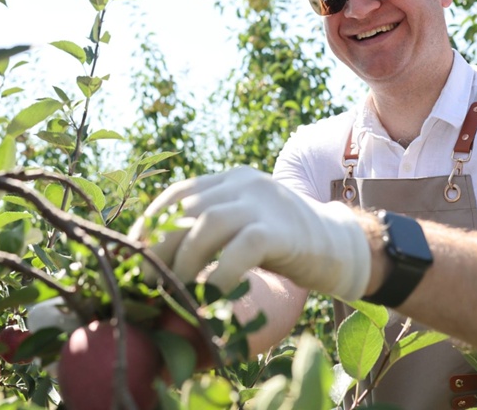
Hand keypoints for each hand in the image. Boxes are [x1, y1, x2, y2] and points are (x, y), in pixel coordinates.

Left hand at [131, 166, 371, 299]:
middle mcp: (243, 182)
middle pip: (186, 208)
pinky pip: (242, 248)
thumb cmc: (286, 248)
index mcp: (230, 180)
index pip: (178, 193)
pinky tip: (210, 296)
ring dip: (184, 259)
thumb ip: (212, 234)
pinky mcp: (282, 228)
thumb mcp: (244, 230)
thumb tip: (161, 268)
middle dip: (159, 245)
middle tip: (148, 281)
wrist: (343, 248)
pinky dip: (220, 272)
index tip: (133, 256)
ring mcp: (264, 202)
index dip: (151, 223)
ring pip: (207, 222)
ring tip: (175, 290)